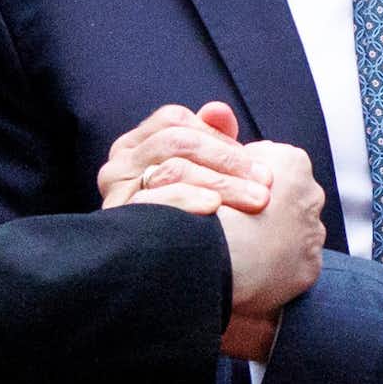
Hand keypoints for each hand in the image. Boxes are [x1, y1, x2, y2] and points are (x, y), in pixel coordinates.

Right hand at [99, 101, 269, 216]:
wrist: (164, 273)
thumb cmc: (191, 218)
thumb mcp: (202, 175)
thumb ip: (210, 139)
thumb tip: (219, 110)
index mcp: (136, 145)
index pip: (175, 120)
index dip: (218, 137)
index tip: (256, 162)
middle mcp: (118, 165)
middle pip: (176, 141)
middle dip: (228, 159)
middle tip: (267, 181)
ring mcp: (116, 192)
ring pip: (171, 169)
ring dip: (221, 182)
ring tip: (256, 199)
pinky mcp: (119, 220)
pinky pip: (154, 201)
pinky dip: (188, 200)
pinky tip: (215, 208)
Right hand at [214, 138, 324, 359]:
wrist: (213, 254)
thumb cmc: (205, 202)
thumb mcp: (208, 155)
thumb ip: (220, 137)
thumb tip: (218, 111)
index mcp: (292, 162)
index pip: (268, 166)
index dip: (241, 179)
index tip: (222, 196)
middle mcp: (313, 194)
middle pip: (287, 198)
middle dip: (264, 207)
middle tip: (231, 224)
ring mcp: (314, 233)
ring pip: (294, 232)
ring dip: (272, 238)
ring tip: (239, 250)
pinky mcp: (310, 267)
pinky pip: (294, 266)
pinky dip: (277, 268)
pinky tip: (251, 271)